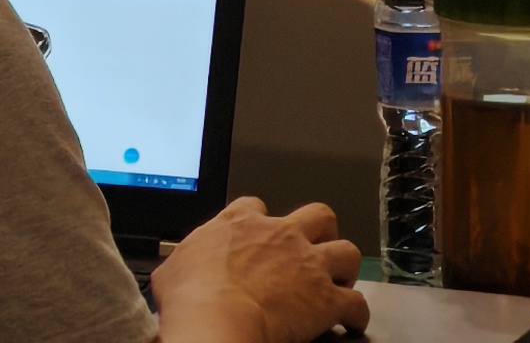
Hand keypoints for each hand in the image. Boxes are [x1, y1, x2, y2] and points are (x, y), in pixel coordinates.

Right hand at [151, 199, 365, 342]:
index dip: (261, 221)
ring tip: (340, 283)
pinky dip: (356, 313)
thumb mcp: (172, 271)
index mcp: (239, 223)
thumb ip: (183, 263)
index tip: (259, 235)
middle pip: (317, 214)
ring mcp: (307, 264)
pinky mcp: (326, 299)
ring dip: (345, 268)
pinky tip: (352, 323)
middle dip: (320, 231)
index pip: (255, 206)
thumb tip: (176, 274)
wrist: (216, 319)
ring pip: (347, 251)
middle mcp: (279, 235)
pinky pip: (356, 303)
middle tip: (314, 250)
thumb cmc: (191, 297)